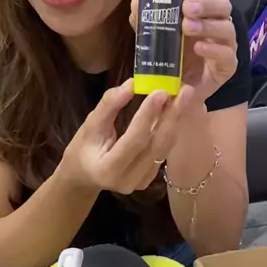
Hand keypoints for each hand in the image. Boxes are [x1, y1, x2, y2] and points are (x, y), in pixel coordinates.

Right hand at [61, 80, 191, 194]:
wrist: (84, 176)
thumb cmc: (82, 148)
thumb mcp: (90, 124)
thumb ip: (110, 105)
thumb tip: (132, 84)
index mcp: (108, 169)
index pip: (134, 140)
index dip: (148, 116)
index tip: (161, 92)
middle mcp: (128, 180)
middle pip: (155, 146)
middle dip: (171, 117)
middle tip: (184, 91)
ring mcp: (140, 183)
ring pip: (163, 150)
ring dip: (174, 122)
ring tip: (183, 97)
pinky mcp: (148, 180)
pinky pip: (162, 153)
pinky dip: (169, 131)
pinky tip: (174, 112)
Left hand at [131, 0, 236, 105]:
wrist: (178, 91)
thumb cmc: (172, 59)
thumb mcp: (156, 37)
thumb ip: (147, 21)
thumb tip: (136, 2)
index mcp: (204, 13)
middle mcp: (218, 25)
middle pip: (223, 6)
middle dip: (206, 4)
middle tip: (187, 8)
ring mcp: (225, 46)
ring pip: (227, 29)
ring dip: (207, 25)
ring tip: (187, 27)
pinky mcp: (227, 67)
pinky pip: (226, 55)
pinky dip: (213, 49)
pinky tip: (198, 47)